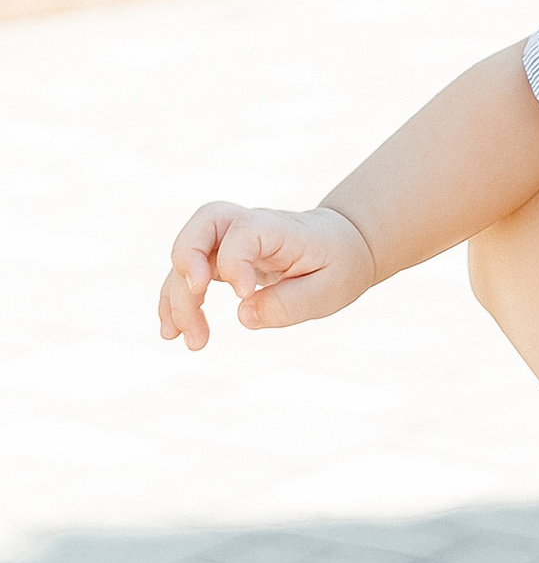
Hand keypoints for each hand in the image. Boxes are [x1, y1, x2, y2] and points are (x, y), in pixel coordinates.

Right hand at [160, 201, 377, 350]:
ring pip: (188, 252)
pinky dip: (174, 301)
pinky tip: (173, 333)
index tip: (244, 294)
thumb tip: (243, 314)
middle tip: (195, 296)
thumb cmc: (337, 265)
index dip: (235, 261)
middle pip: (204, 222)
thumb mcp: (330, 290)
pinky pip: (186, 274)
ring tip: (191, 340)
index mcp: (280, 229)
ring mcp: (231, 239)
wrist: (341, 246)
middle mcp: (250, 226)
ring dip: (178, 296)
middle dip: (188, 259)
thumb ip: (290, 304)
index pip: (244, 231)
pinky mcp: (220, 258)